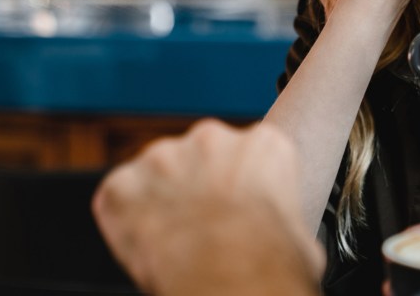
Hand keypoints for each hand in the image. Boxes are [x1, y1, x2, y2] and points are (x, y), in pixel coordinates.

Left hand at [92, 120, 324, 295]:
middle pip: (201, 157)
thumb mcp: (300, 231)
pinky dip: (126, 220)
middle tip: (204, 227)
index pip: (249, 154)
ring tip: (176, 241)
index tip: (237, 208)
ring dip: (162, 200)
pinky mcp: (123, 184)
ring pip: (158, 173)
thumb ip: (280, 213)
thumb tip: (280, 232)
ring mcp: (164, 157)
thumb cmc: (270, 264)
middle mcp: (213, 138)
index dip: (240, 187)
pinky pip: (119, 197)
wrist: (231, 285)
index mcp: (264, 144)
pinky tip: (147, 245)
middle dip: (199, 187)